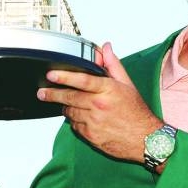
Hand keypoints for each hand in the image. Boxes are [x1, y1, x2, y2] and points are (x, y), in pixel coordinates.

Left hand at [37, 42, 160, 161]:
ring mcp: (94, 122)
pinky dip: (74, 120)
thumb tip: (105, 48)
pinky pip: (75, 126)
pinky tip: (81, 116)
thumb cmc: (136, 112)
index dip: (64, 76)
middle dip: (53, 94)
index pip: (82, 80)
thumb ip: (113, 65)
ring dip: (66, 107)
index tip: (51, 75)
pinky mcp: (90, 136)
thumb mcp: (127, 85)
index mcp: (108, 90)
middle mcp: (99, 106)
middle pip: (70, 97)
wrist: (145, 140)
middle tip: (42, 92)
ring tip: (66, 103)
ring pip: (70, 112)